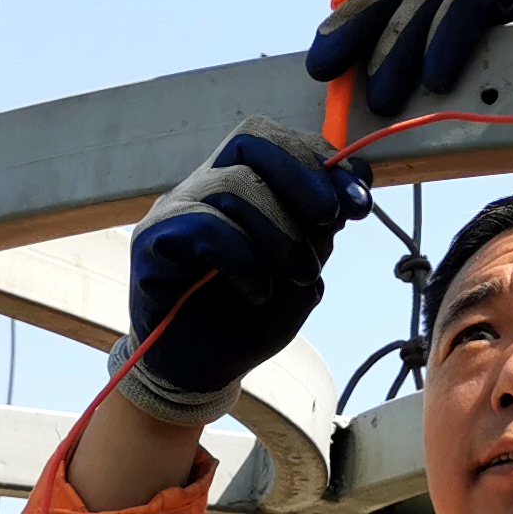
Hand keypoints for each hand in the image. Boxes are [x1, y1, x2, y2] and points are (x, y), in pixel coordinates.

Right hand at [113, 117, 371, 423]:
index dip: (322, 160)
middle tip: (331, 221)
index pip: (277, 141)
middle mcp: (205, 187)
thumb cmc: (250, 320)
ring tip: (300, 277)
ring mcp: (175, 210)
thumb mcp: (303, 273)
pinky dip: (245, 259)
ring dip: (282, 235)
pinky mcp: (152, 242)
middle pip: (252, 143)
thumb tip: (356, 182)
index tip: (360, 202)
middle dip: (303, 178)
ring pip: (234, 188)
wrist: (202, 372)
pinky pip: (205, 227)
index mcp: (242, 185)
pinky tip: (259, 291)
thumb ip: (323, 230)